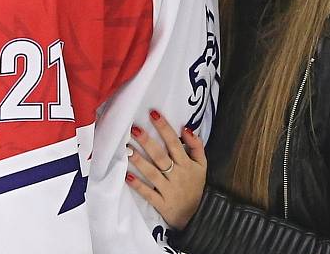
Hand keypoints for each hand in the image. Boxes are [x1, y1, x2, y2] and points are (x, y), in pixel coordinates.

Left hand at [125, 109, 206, 230]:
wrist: (197, 215)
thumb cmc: (195, 185)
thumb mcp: (202, 165)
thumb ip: (197, 146)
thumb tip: (187, 128)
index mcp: (187, 164)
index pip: (174, 143)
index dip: (164, 128)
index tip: (153, 114)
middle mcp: (177, 175)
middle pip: (161, 156)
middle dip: (147, 142)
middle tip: (135, 129)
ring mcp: (168, 189)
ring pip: (152, 173)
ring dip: (140, 161)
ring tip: (127, 149)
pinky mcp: (161, 203)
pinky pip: (148, 194)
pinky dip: (138, 186)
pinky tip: (127, 177)